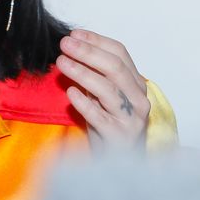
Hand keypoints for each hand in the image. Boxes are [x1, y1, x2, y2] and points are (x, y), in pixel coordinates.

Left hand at [56, 29, 149, 146]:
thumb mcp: (102, 99)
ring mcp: (131, 119)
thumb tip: (72, 50)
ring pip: (108, 89)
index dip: (96, 41)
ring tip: (61, 63)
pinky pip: (100, 117)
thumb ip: (93, 77)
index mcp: (136, 85)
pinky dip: (84, 103)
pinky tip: (70, 92)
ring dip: (82, 72)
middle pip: (115, 68)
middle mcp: (138, 99)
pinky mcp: (119, 137)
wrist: (119, 165)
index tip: (74, 34)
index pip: (120, 54)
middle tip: (64, 44)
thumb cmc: (109, 129)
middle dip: (88, 52)